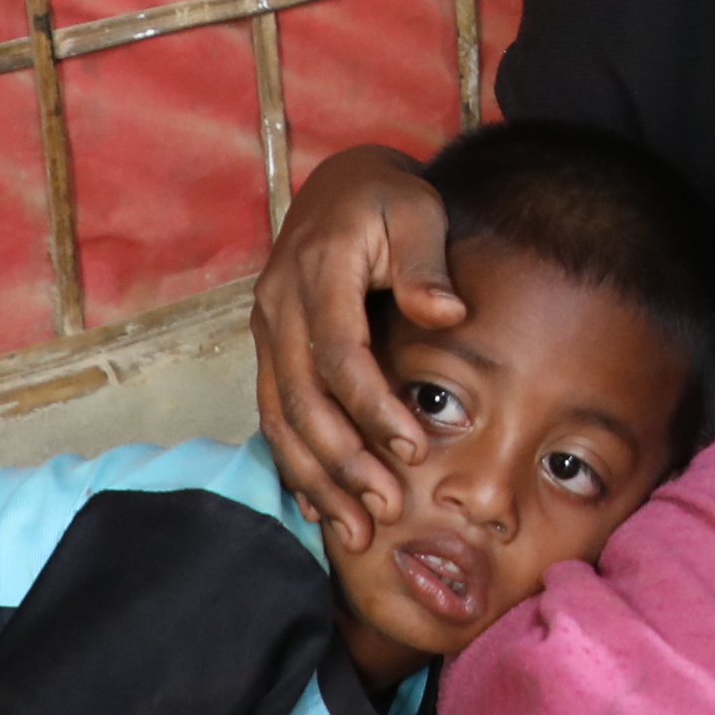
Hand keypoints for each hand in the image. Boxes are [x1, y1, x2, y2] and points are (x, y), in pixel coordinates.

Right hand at [254, 146, 460, 550]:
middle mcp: (280, 306)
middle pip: (303, 399)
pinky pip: (272, 414)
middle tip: (385, 509)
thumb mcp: (416, 210)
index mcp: (318, 272)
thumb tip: (446, 312)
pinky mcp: (269, 347)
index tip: (414, 449)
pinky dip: (293, 463)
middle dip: (343, 461)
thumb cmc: (387, 198)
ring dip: (317, 478)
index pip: (340, 354)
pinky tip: (318, 506)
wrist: (340, 183)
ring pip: (281, 418)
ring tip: (356, 531)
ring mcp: (267, 329)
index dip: (373, 406)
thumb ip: (425, 262)